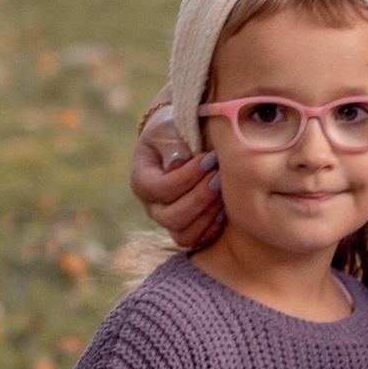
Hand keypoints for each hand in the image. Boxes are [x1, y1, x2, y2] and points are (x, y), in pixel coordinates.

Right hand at [130, 92, 223, 251]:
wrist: (182, 140)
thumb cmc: (173, 130)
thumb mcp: (167, 128)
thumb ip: (171, 143)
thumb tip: (178, 164)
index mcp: (142, 181)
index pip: (161, 189)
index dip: (187, 177)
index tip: (210, 159)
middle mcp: (152, 206)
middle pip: (172, 218)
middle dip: (200, 198)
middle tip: (219, 177)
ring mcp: (169, 220)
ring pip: (184, 235)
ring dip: (207, 215)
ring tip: (224, 192)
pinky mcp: (189, 228)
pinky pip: (199, 240)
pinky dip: (213, 227)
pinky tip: (226, 207)